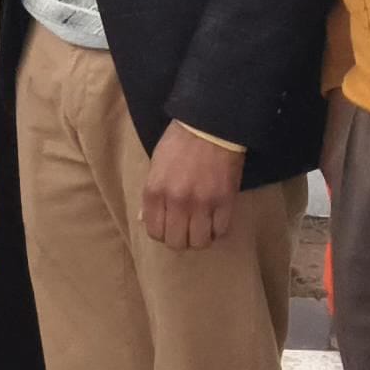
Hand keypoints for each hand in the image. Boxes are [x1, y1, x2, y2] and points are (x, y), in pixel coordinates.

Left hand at [137, 127, 240, 251]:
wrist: (210, 126)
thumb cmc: (180, 143)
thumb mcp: (156, 165)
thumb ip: (151, 195)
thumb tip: (144, 219)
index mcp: (155, 192)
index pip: (155, 232)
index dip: (162, 234)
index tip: (169, 228)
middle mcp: (176, 202)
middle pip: (177, 242)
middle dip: (181, 240)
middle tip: (186, 230)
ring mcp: (202, 204)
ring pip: (199, 242)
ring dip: (200, 238)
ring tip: (202, 228)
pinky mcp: (225, 201)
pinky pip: (221, 231)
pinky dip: (218, 230)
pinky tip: (216, 221)